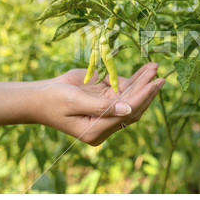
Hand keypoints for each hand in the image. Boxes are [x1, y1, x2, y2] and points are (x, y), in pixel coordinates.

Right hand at [31, 62, 163, 145]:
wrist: (37, 96)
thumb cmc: (52, 100)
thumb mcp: (74, 101)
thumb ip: (101, 105)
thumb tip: (127, 108)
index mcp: (96, 130)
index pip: (126, 114)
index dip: (141, 97)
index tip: (154, 83)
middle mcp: (104, 123)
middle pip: (132, 107)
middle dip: (147, 90)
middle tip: (161, 77)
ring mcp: (105, 111)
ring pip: (130, 97)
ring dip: (143, 83)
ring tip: (155, 68)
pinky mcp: (104, 99)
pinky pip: (123, 89)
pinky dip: (134, 79)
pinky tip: (145, 70)